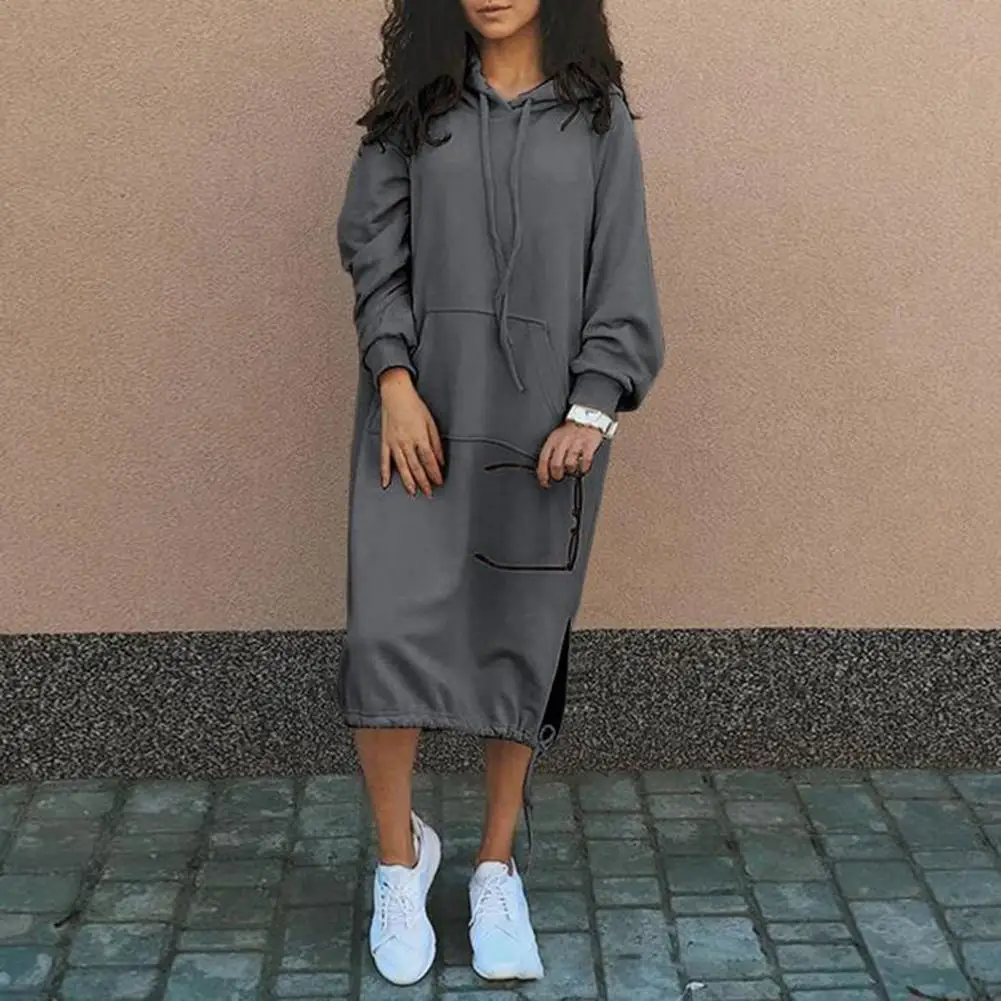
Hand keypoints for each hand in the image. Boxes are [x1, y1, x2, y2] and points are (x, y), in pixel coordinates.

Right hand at [378, 368, 444, 496]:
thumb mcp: (431, 422)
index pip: (429, 460)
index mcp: (419, 436)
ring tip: (413, 492)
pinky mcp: (385, 441)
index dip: (434, 473)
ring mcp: (394, 443)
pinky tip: (386, 483)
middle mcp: (406, 442)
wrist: (396, 394)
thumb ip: (436, 443)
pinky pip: (384, 460)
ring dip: (408, 481)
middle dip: (423, 482)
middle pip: (416, 467)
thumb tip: (441, 460)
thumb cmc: (414, 406)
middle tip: (428, 493)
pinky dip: (385, 473)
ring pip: (401, 467)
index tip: (438, 482)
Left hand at [536, 421, 603, 487]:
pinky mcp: (589, 444)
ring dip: (570, 471)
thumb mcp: (555, 438)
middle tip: (559, 477)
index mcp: (552, 441)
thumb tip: (545, 470)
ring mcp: (576, 443)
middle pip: (556, 464)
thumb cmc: (569, 432)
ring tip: (572, 471)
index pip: (544, 460)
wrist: (586, 418)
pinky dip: (584, 467)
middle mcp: (563, 442)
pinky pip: (585, 460)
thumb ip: (550, 452)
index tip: (544, 483)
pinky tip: (583, 468)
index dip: (543, 474)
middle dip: (557, 475)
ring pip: (569, 463)